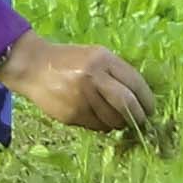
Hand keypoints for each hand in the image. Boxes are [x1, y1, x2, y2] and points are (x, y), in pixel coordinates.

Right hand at [0, 31, 158, 141]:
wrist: (32, 66)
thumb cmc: (68, 60)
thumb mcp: (94, 56)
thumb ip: (115, 73)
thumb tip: (139, 99)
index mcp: (102, 59)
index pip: (135, 83)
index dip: (147, 99)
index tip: (150, 109)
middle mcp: (93, 78)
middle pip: (127, 104)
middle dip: (138, 116)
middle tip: (141, 121)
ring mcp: (81, 98)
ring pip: (112, 120)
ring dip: (119, 123)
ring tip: (117, 119)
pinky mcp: (71, 114)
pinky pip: (96, 126)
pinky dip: (102, 125)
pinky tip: (97, 117)